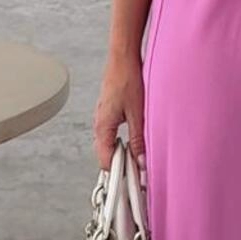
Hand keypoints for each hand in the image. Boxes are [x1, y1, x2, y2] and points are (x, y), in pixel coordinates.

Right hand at [94, 54, 146, 179]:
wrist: (123, 57)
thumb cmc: (128, 79)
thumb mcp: (138, 113)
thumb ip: (139, 139)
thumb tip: (141, 160)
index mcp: (103, 126)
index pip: (105, 160)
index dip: (118, 173)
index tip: (132, 181)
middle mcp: (99, 124)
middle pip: (106, 155)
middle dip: (121, 165)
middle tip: (137, 173)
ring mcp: (103, 117)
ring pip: (109, 144)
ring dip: (122, 153)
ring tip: (137, 159)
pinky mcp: (109, 111)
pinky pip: (112, 134)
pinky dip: (122, 142)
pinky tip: (135, 141)